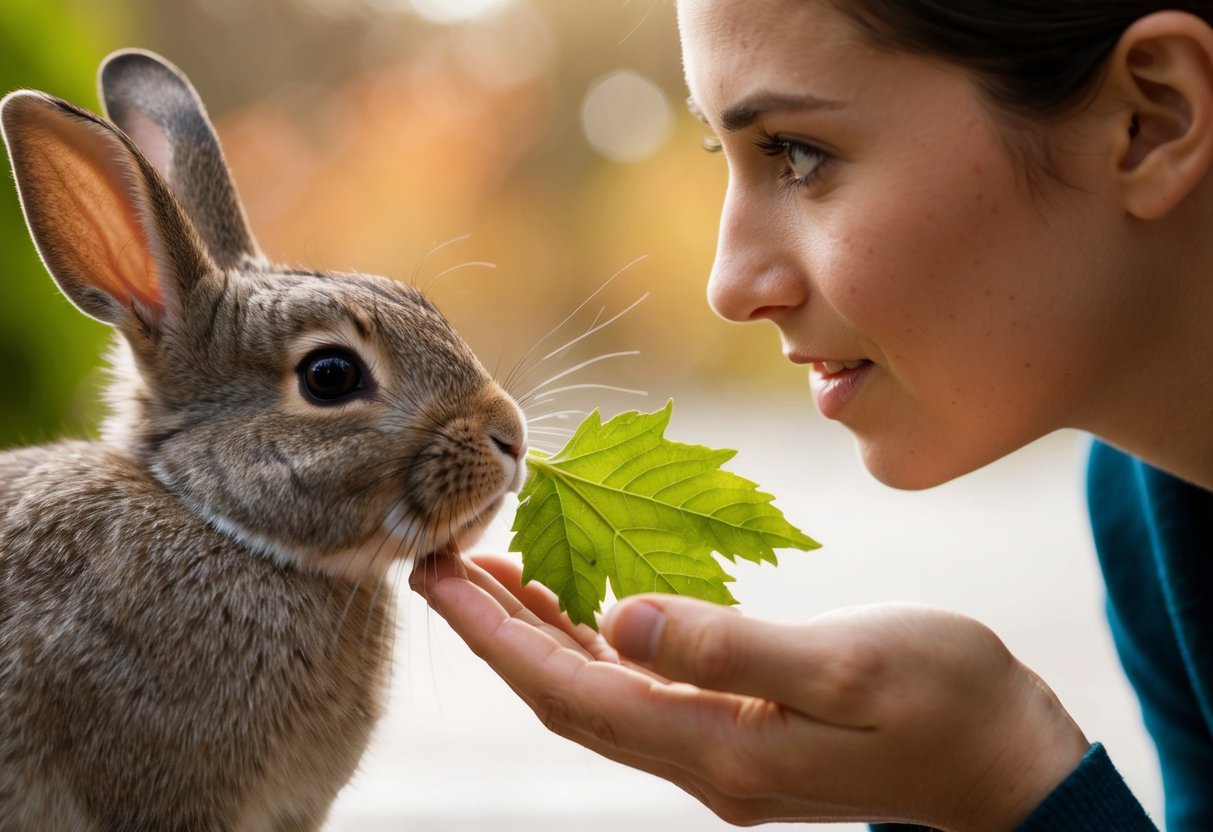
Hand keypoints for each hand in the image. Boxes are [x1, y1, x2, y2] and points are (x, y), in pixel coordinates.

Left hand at [410, 554, 1088, 831]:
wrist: (1004, 758)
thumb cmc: (945, 701)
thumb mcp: (848, 665)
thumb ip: (731, 646)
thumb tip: (622, 620)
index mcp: (719, 744)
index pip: (574, 691)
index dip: (498, 638)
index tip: (439, 581)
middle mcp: (700, 756)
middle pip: (567, 695)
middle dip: (494, 635)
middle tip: (435, 566)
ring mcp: (716, 746)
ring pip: (594, 692)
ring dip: (534, 637)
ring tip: (484, 577)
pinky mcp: (736, 726)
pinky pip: (636, 685)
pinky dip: (591, 643)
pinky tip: (574, 606)